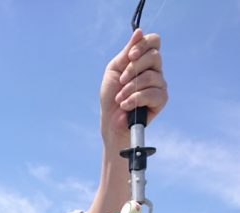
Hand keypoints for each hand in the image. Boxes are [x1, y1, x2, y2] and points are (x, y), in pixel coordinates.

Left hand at [100, 28, 166, 143]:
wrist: (110, 120)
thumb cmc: (111, 95)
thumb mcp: (115, 68)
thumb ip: (127, 51)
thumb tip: (139, 31)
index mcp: (144, 60)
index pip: (154, 41)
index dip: (143, 45)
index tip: (129, 56)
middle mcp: (155, 70)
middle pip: (154, 56)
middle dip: (133, 68)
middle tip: (121, 80)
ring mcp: (159, 85)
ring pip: (151, 76)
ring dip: (130, 88)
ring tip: (120, 98)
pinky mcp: (161, 100)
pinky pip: (153, 93)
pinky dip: (136, 99)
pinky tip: (126, 106)